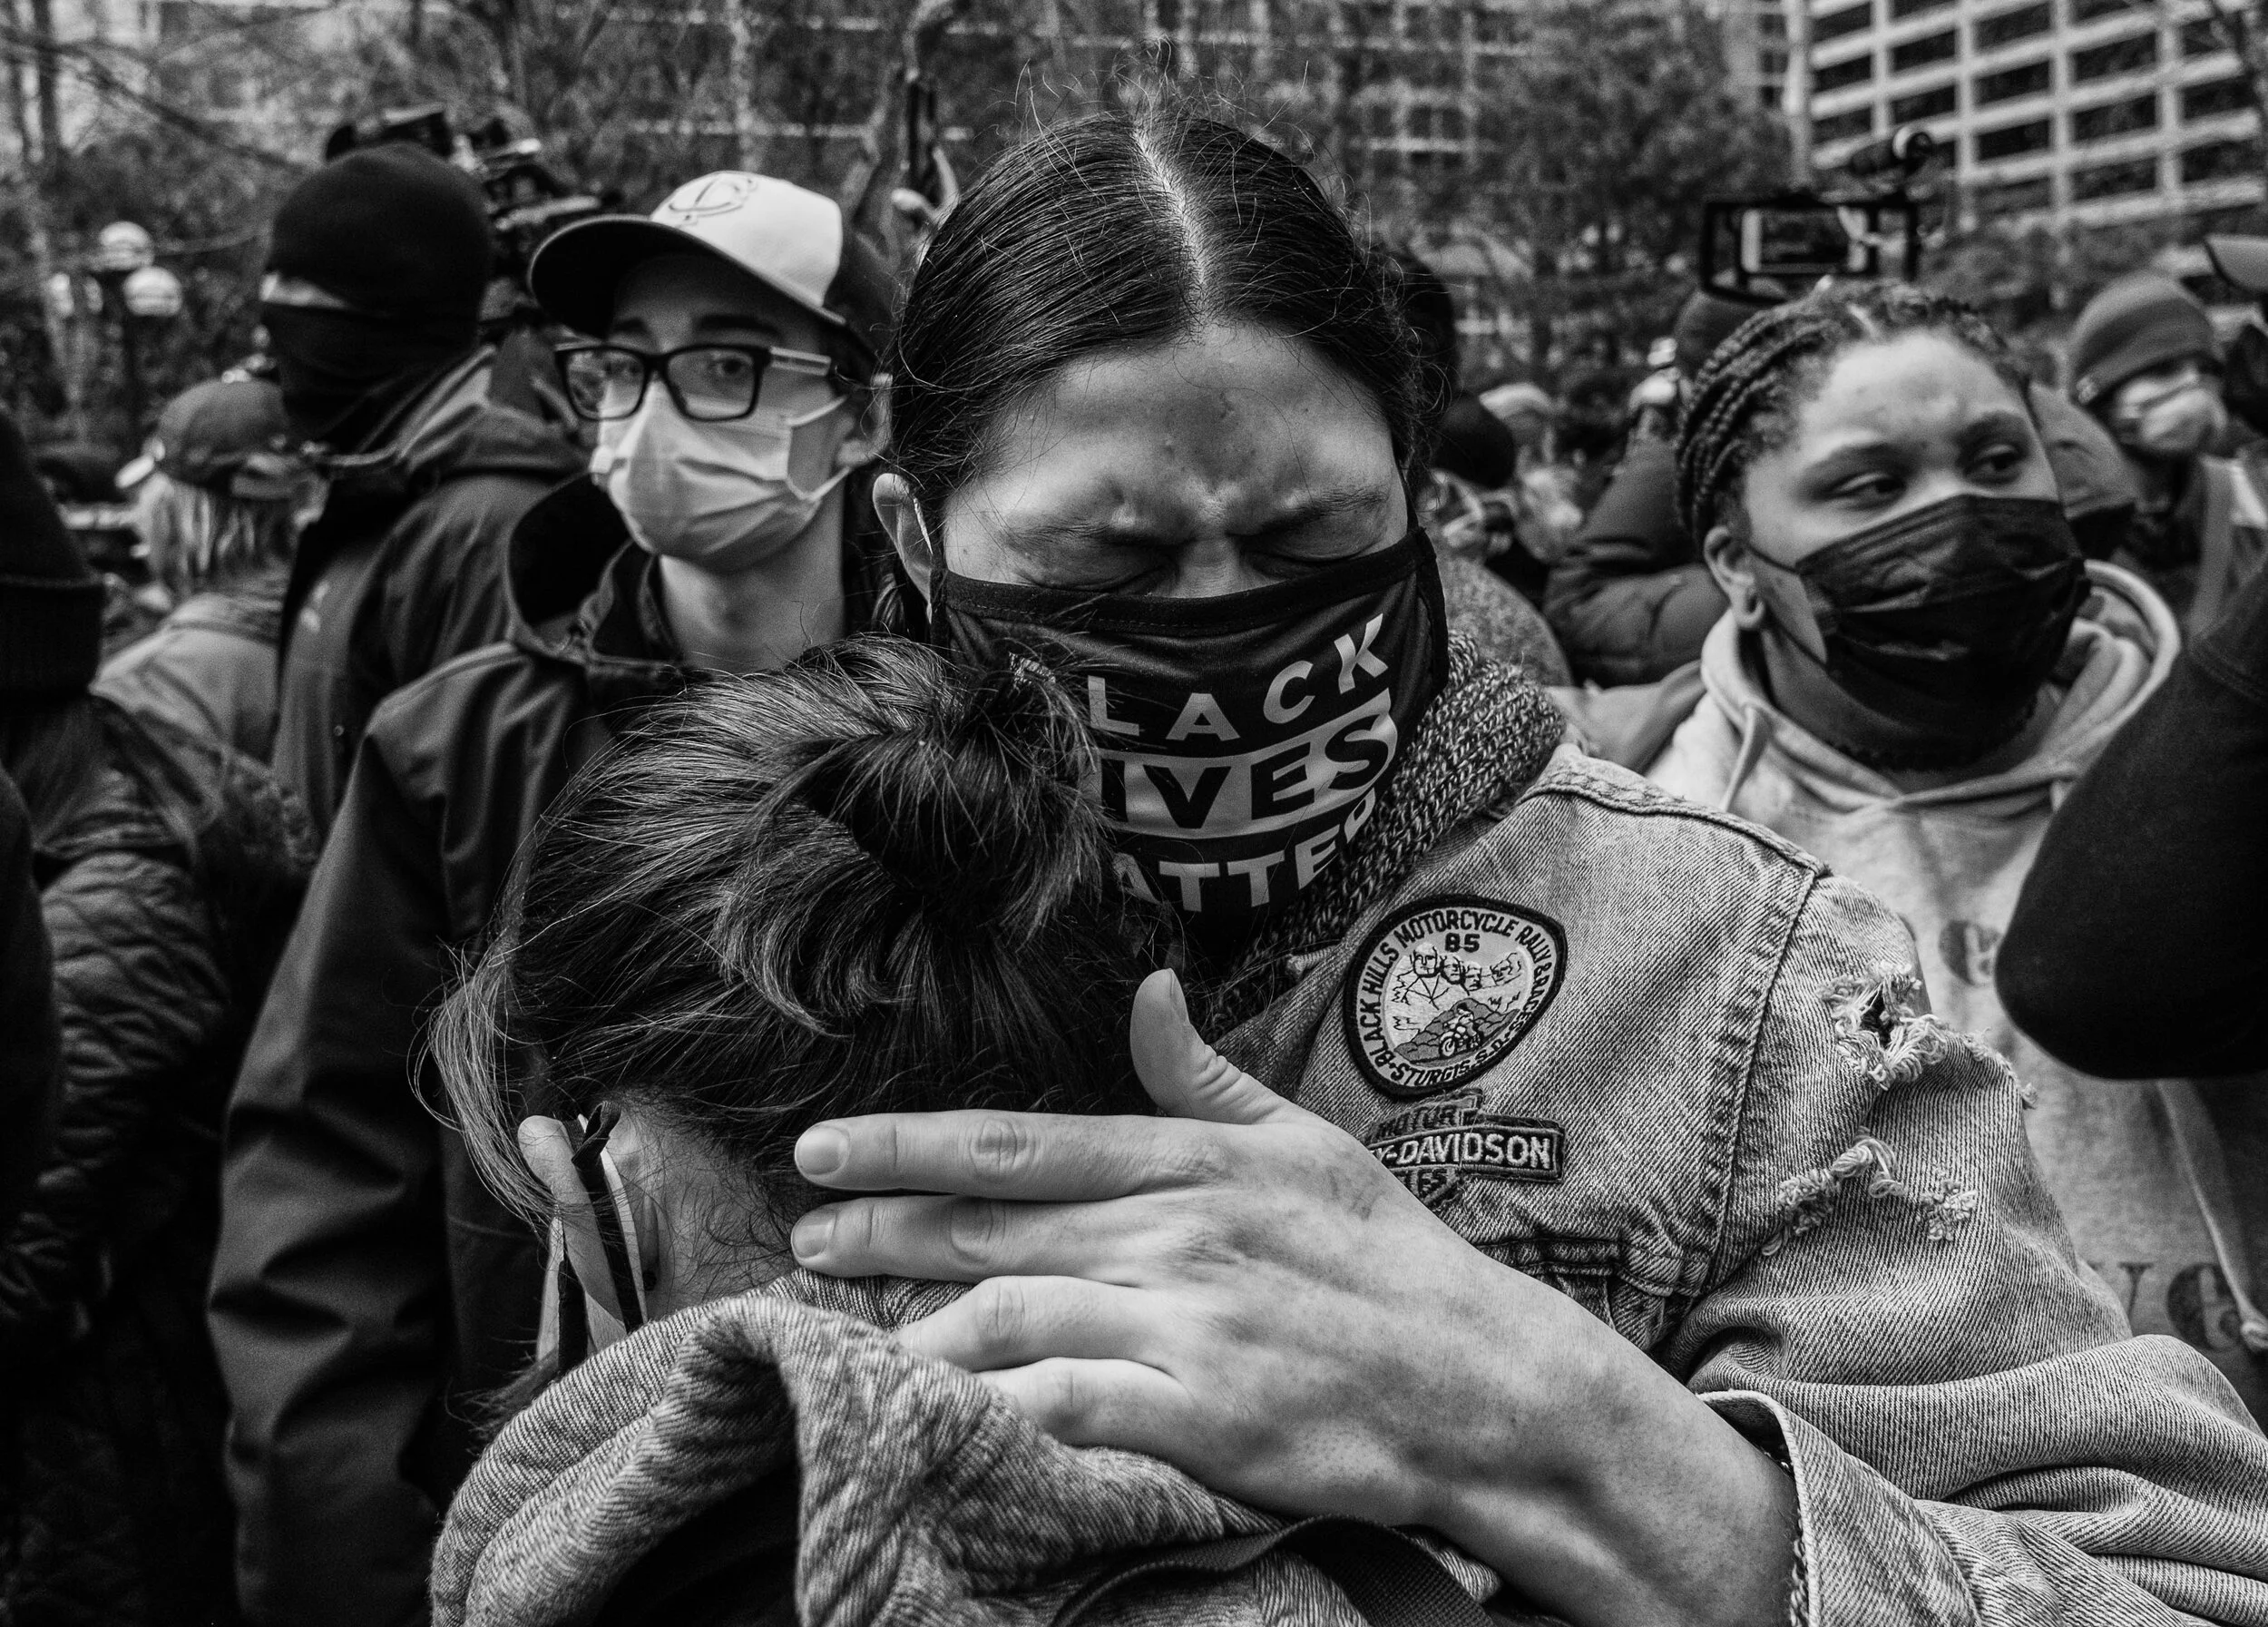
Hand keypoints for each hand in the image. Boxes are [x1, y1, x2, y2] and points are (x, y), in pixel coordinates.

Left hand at [790, 970, 1794, 1626]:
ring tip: (860, 1345)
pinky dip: (992, 1409)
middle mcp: (1175, 1231)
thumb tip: (1146, 989)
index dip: (907, 1147)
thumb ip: (1206, 1075)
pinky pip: (1065, 1408)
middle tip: (803, 1241)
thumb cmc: (1388, 1259)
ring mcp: (1187, 1322)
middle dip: (880, 1234)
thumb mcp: (1305, 1140)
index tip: (821, 1151)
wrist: (1482, 1379)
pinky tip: (940, 1417)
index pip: (1019, 1146)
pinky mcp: (1203, 1414)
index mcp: (1191, 1161)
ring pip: (1010, 1316)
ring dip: (918, 1332)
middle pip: (991, 1229)